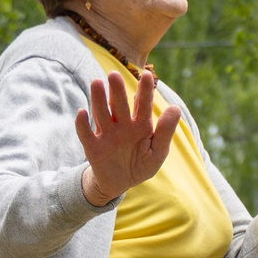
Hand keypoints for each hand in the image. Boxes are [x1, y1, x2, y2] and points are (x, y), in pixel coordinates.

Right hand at [76, 67, 184, 206]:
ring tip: (96, 83)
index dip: (145, 90)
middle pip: (119, 105)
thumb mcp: (158, 151)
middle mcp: (122, 126)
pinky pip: (86, 134)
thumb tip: (175, 108)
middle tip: (114, 74)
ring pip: (102, 114)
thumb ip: (165, 132)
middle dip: (117, 90)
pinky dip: (82, 124)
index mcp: (140, 125)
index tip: (147, 75)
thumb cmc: (141, 164)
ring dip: (98, 99)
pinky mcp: (93, 147)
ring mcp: (107, 135)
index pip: (142, 104)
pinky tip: (82, 112)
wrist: (120, 183)